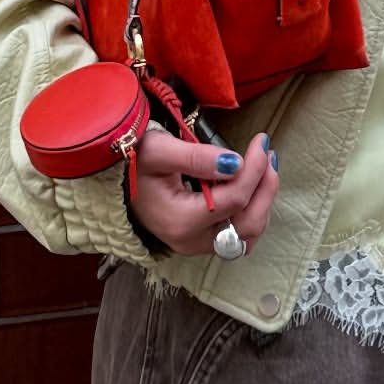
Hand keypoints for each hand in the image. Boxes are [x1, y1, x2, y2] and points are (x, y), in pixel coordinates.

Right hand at [129, 128, 278, 257]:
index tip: (261, 139)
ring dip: (262, 202)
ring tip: (265, 167)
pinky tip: (252, 185)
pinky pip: (238, 235)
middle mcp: (191, 241)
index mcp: (181, 221)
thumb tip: (236, 163)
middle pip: (248, 225)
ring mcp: (197, 244)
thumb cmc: (133, 164)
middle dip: (265, 188)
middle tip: (269, 155)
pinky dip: (252, 211)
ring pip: (247, 236)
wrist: (114, 182)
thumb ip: (197, 157)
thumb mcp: (158, 151)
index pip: (235, 199)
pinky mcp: (200, 240)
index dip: (255, 168)